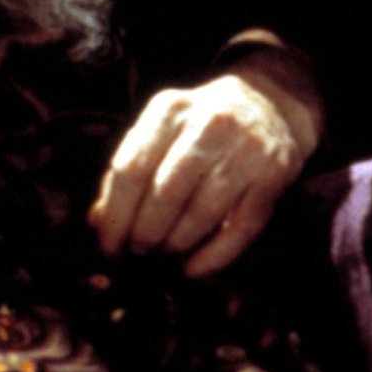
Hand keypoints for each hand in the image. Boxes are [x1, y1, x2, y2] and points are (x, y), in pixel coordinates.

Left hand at [88, 52, 322, 277]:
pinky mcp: (273, 177)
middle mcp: (208, 124)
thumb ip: (129, 169)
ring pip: (202, 213)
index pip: (131, 167)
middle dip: (146, 233)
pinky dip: (213, 257)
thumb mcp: (161, 129)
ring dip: (176, 244)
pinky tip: (194, 268)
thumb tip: (98, 220)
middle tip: (138, 252)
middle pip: (165, 193)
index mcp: (169, 109)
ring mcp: (245, 150)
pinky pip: (241, 229)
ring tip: (164, 255)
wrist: (269, 102)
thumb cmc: (199, 123)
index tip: (108, 246)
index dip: (116, 214)